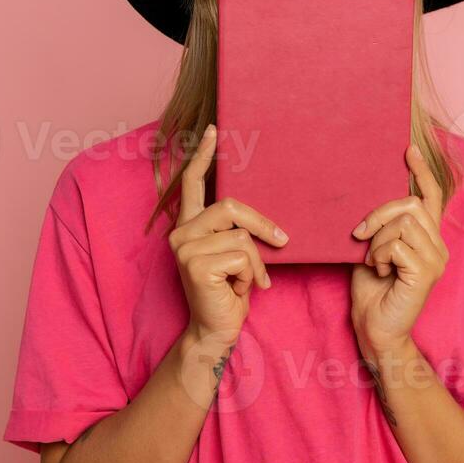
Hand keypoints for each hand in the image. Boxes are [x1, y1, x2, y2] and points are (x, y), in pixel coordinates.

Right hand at [169, 124, 287, 354]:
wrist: (217, 331)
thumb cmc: (230, 292)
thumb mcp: (235, 255)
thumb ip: (237, 231)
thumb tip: (263, 213)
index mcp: (189, 226)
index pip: (191, 183)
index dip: (202, 156)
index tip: (214, 131)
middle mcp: (180, 233)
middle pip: (230, 207)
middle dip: (262, 225)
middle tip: (283, 242)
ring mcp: (184, 248)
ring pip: (241, 235)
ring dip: (256, 262)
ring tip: (248, 281)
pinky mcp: (195, 264)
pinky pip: (242, 255)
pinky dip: (251, 274)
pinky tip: (240, 290)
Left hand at [350, 143, 448, 359]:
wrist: (375, 329)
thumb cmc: (372, 291)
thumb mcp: (372, 249)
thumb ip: (379, 227)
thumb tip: (367, 201)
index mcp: (427, 238)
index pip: (431, 197)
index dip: (421, 172)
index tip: (408, 149)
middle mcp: (438, 246)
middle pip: (411, 204)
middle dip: (379, 214)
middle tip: (359, 235)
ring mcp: (436, 259)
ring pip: (403, 223)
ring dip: (377, 240)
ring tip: (374, 261)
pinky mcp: (427, 272)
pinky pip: (398, 243)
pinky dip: (380, 254)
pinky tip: (380, 271)